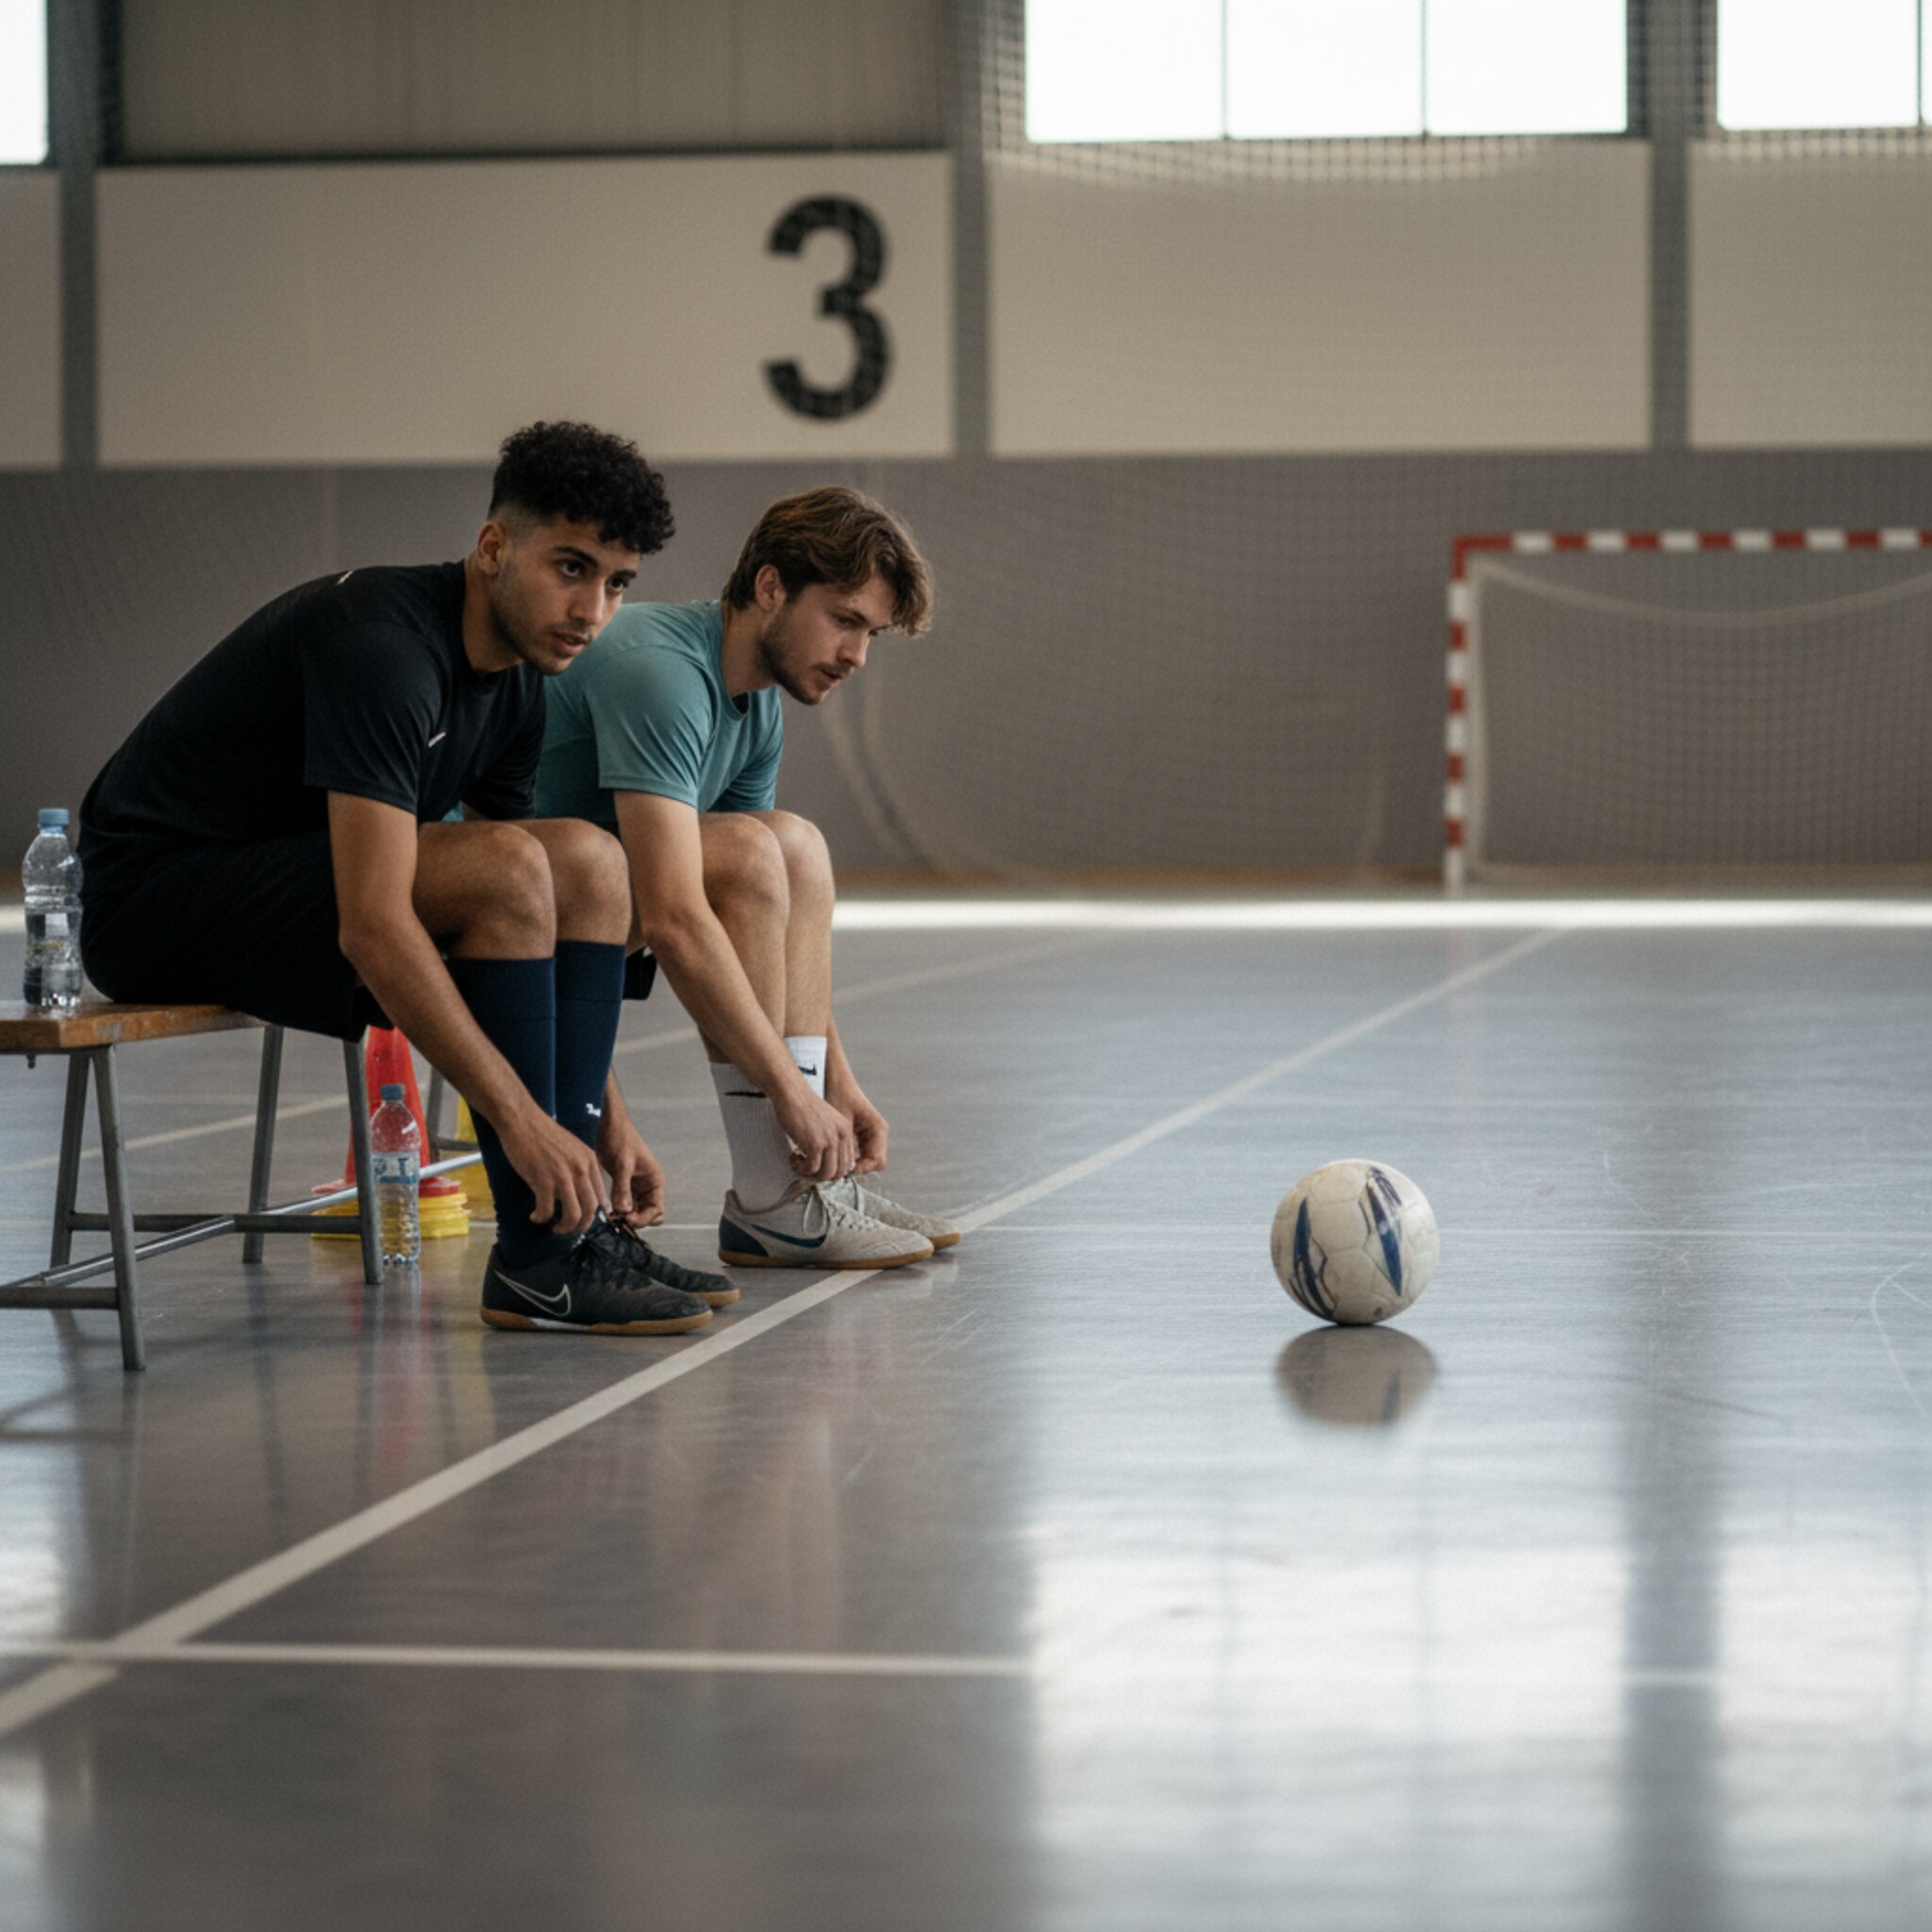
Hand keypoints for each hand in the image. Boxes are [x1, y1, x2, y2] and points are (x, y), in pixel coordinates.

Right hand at [497, 1107, 607, 1235]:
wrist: (523, 1120)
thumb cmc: (543, 1134)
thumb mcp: (571, 1149)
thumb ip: (579, 1167)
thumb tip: (579, 1191)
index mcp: (590, 1161)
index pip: (600, 1196)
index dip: (593, 1213)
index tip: (583, 1220)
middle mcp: (581, 1170)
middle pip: (591, 1209)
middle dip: (581, 1225)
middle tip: (568, 1229)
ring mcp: (563, 1176)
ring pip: (573, 1215)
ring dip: (564, 1228)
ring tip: (554, 1228)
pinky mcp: (543, 1180)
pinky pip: (547, 1210)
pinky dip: (541, 1218)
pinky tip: (535, 1217)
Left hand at [597, 1108, 665, 1228]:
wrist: (609, 1126)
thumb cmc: (621, 1138)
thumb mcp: (622, 1163)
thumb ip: (623, 1188)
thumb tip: (624, 1211)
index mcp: (654, 1180)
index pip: (656, 1209)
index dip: (643, 1218)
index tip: (626, 1219)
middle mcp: (648, 1186)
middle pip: (648, 1214)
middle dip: (636, 1220)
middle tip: (618, 1221)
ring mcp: (636, 1188)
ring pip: (635, 1212)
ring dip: (625, 1217)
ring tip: (611, 1217)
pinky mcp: (624, 1186)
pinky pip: (625, 1205)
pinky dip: (618, 1211)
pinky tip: (607, 1211)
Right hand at [773, 1085, 856, 1184]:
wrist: (792, 1093)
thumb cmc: (804, 1108)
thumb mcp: (826, 1123)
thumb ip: (832, 1140)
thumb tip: (829, 1166)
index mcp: (846, 1130)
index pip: (848, 1163)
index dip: (832, 1170)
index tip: (818, 1165)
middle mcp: (841, 1135)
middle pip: (839, 1172)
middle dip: (822, 1175)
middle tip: (807, 1168)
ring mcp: (829, 1140)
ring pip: (826, 1173)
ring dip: (810, 1174)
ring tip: (799, 1164)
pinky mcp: (814, 1143)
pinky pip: (811, 1168)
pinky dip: (800, 1169)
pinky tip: (793, 1158)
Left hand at [843, 1088, 888, 1174]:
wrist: (837, 1084)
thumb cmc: (839, 1097)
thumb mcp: (842, 1122)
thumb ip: (848, 1146)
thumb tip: (849, 1169)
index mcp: (878, 1129)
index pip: (877, 1161)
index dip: (862, 1168)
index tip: (846, 1169)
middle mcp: (878, 1134)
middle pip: (875, 1164)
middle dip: (859, 1167)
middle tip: (840, 1166)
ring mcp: (872, 1136)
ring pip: (868, 1161)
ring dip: (854, 1163)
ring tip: (837, 1159)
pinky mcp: (864, 1137)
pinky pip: (861, 1155)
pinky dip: (850, 1157)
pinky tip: (837, 1152)